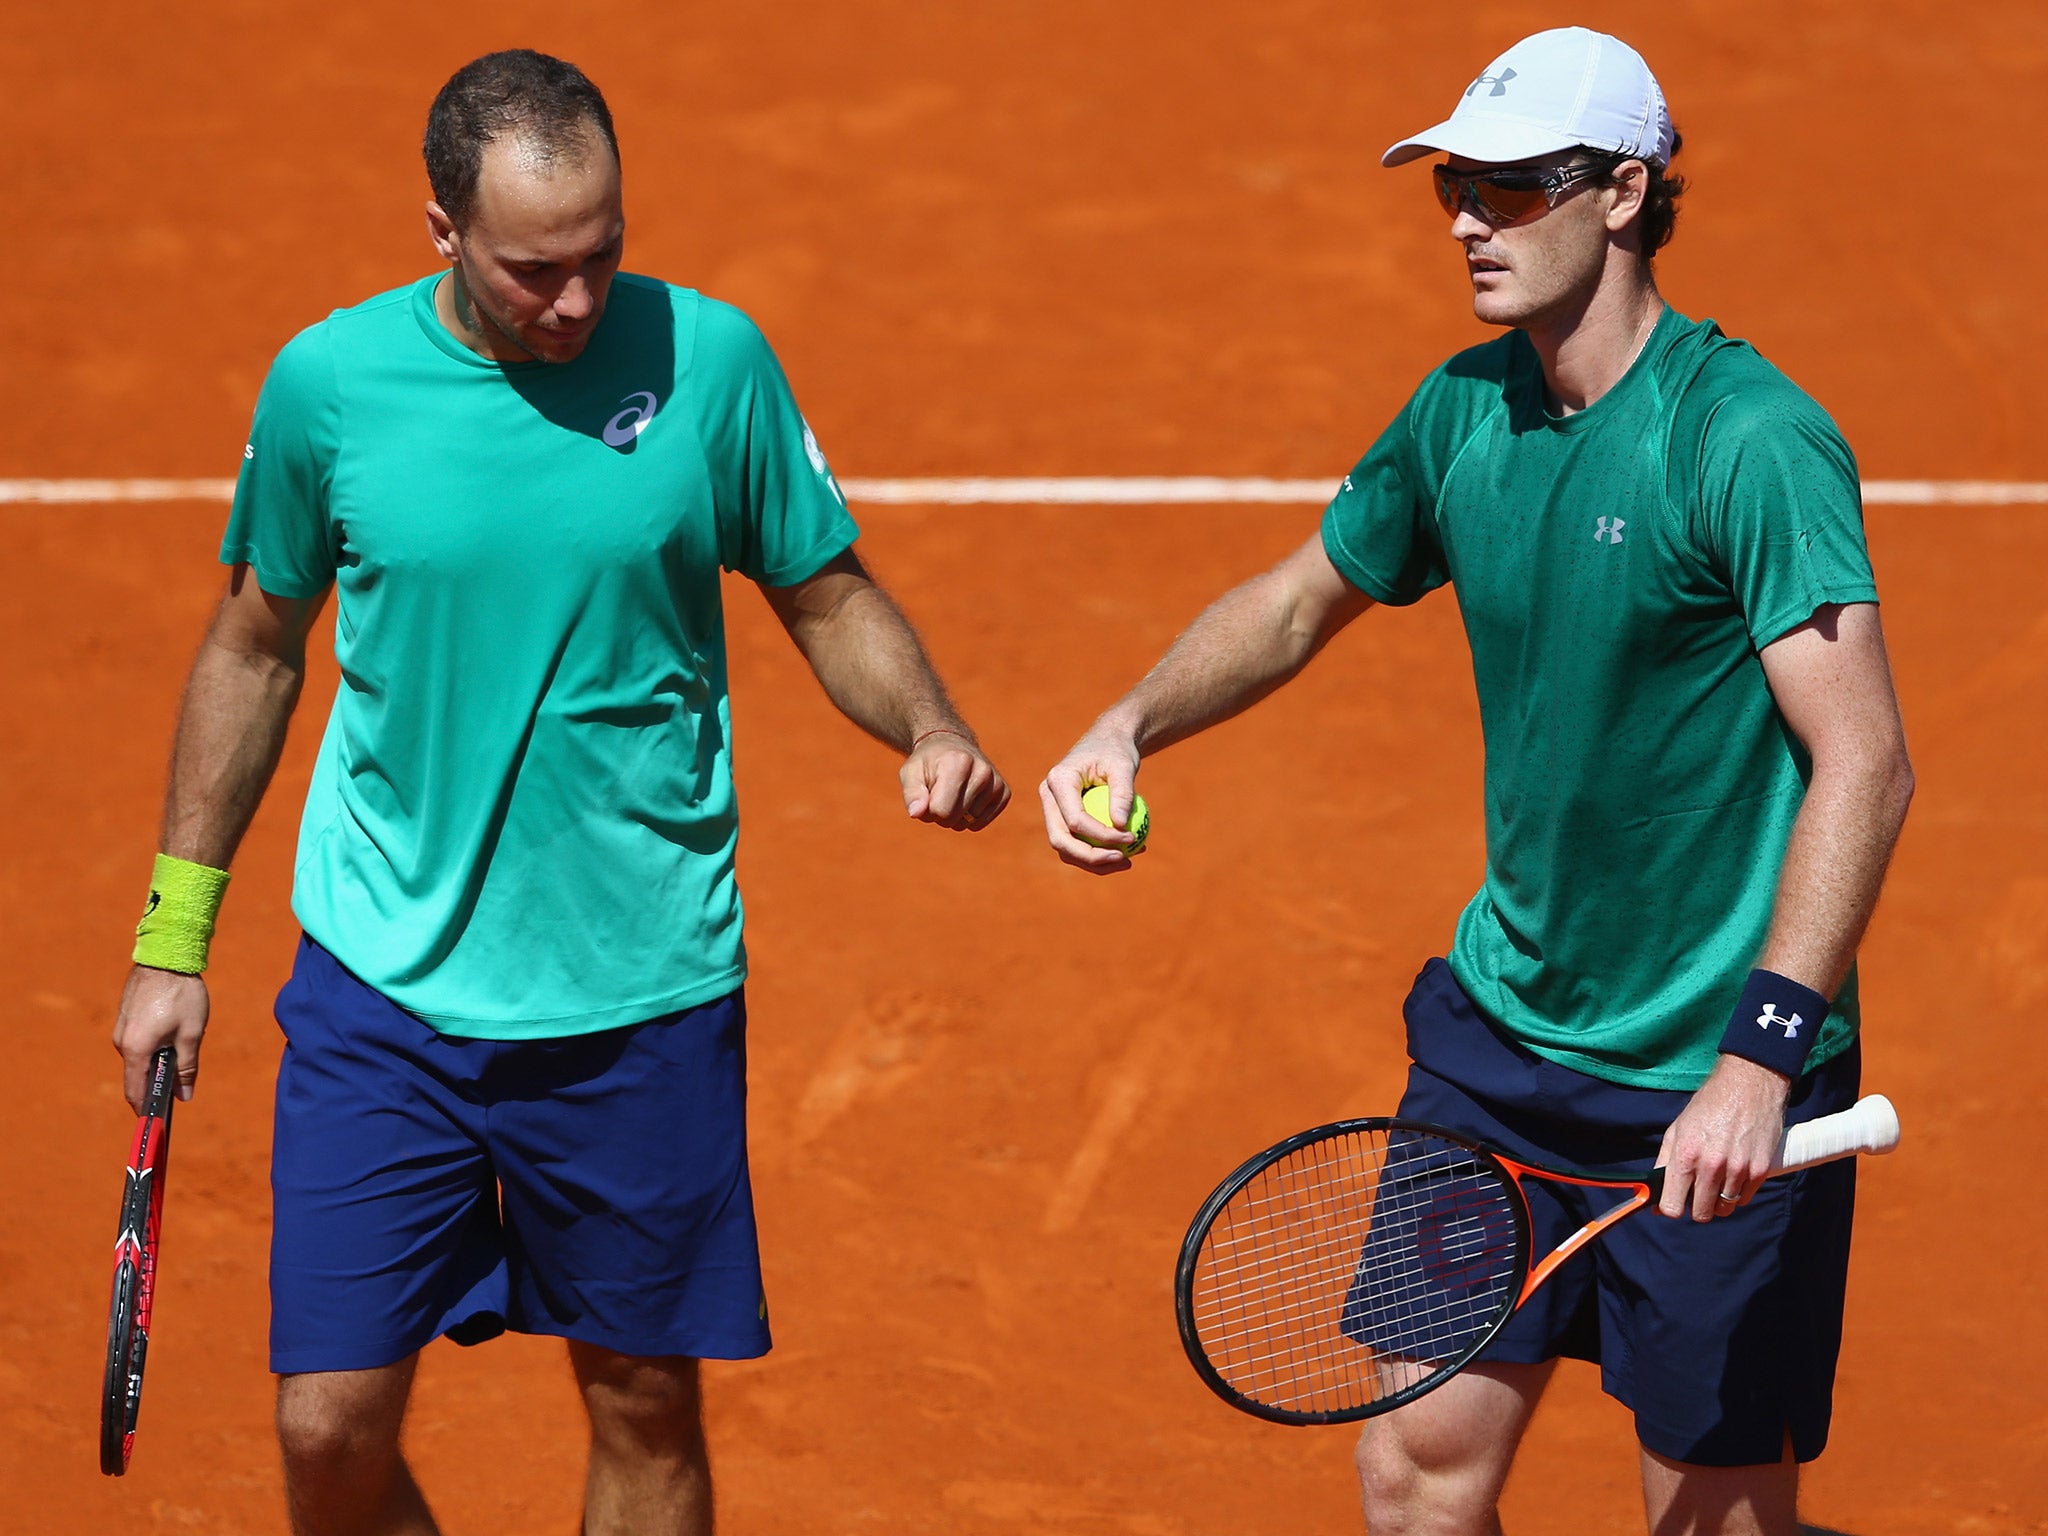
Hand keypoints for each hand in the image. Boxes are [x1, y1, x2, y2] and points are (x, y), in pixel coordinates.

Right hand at [112, 965, 209, 1112]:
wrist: (167, 956)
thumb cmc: (182, 995)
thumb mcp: (192, 1034)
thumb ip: (187, 1067)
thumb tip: (184, 1097)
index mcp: (136, 1050)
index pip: (135, 1091)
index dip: (145, 1109)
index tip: (158, 1120)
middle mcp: (122, 1042)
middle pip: (138, 1075)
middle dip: (158, 1083)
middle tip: (182, 1084)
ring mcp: (121, 1029)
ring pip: (139, 1057)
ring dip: (158, 1061)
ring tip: (183, 1046)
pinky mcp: (125, 1017)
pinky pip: (138, 1042)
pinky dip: (153, 1046)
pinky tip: (174, 1032)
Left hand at [900, 730, 1010, 829]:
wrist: (951, 745)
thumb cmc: (928, 762)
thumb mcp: (911, 772)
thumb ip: (912, 793)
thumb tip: (916, 813)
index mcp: (959, 763)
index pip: (941, 811)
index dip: (928, 809)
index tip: (927, 793)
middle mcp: (983, 771)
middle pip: (954, 819)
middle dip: (940, 814)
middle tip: (938, 793)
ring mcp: (996, 782)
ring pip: (967, 823)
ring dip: (954, 816)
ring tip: (952, 793)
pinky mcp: (1004, 793)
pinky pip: (979, 824)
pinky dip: (968, 818)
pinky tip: (966, 798)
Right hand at [1039, 725, 1141, 873]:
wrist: (1107, 742)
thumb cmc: (1116, 750)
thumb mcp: (1124, 765)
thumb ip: (1123, 794)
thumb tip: (1121, 826)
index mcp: (1058, 781)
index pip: (1074, 819)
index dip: (1101, 836)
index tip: (1130, 838)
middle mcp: (1049, 797)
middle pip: (1061, 840)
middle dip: (1091, 858)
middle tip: (1123, 860)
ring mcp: (1053, 810)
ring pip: (1066, 848)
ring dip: (1095, 862)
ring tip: (1128, 861)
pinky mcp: (1063, 819)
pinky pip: (1077, 843)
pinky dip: (1098, 852)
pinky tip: (1126, 853)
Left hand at [1654, 1054, 1792, 1220]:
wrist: (1749, 1084)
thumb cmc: (1709, 1105)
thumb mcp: (1677, 1129)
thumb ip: (1664, 1163)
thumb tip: (1654, 1195)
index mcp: (1686, 1155)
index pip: (1672, 1206)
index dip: (1671, 1208)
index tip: (1674, 1202)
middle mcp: (1712, 1166)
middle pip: (1701, 1213)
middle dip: (1696, 1206)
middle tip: (1698, 1190)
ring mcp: (1738, 1170)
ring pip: (1724, 1209)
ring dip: (1718, 1200)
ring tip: (1717, 1178)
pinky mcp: (1760, 1170)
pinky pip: (1744, 1198)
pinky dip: (1737, 1192)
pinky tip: (1734, 1172)